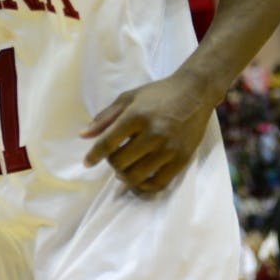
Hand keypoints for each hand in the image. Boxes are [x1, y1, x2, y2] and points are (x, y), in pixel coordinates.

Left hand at [81, 72, 216, 192]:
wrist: (195, 92)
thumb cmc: (159, 93)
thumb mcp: (129, 98)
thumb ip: (105, 117)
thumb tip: (83, 136)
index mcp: (137, 115)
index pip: (108, 143)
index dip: (93, 156)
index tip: (87, 162)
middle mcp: (153, 133)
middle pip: (120, 163)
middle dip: (112, 162)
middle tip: (115, 156)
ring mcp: (169, 148)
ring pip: (136, 176)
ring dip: (124, 176)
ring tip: (125, 168)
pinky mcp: (182, 159)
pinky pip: (158, 183)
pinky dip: (144, 187)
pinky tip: (139, 180)